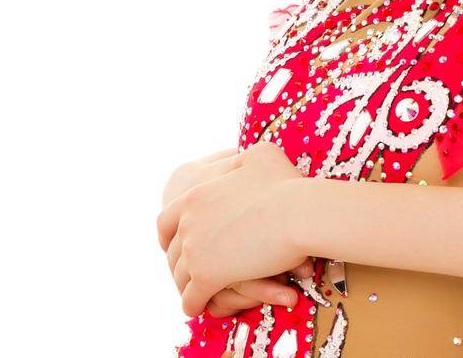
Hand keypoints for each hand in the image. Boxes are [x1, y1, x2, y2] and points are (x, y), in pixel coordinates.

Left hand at [156, 142, 309, 317]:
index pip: (165, 220)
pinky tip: (199, 308)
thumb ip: (242, 158)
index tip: (172, 245)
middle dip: (178, 265)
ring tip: (193, 295)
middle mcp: (187, 222)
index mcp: (194, 195)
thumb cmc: (287, 184)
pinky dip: (193, 305)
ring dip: (185, 288)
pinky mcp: (207, 276)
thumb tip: (243, 154)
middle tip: (188, 274)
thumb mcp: (261, 156)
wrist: (296, 213)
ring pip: (180, 277)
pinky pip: (192, 298)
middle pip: (172, 252)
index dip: (168, 236)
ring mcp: (195, 250)